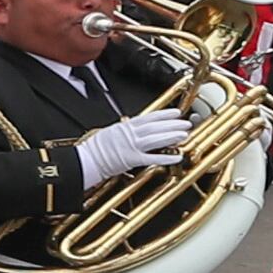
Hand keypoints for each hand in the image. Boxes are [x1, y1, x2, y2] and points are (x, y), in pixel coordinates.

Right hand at [73, 111, 197, 187]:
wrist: (85, 160)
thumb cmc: (94, 149)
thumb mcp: (109, 132)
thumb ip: (123, 129)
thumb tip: (131, 124)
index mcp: (124, 127)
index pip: (149, 117)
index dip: (164, 114)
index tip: (176, 113)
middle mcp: (129, 134)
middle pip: (155, 127)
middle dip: (172, 124)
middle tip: (187, 123)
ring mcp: (131, 146)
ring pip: (155, 139)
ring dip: (171, 136)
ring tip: (184, 134)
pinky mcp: (131, 159)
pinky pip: (152, 158)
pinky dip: (165, 157)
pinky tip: (176, 156)